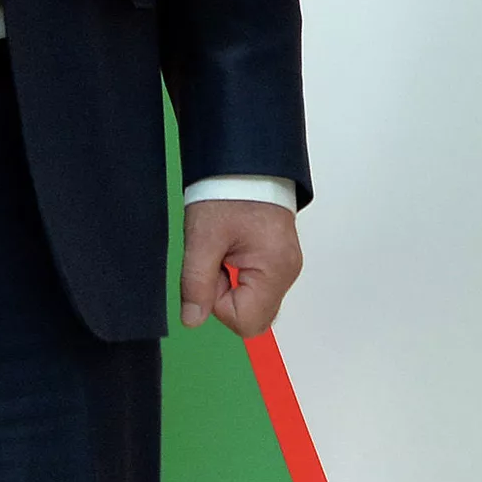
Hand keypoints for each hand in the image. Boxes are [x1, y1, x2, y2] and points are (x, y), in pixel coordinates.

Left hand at [181, 199, 302, 337]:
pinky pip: (258, 286)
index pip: (245, 321)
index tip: (211, 270)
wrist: (245, 160)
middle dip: (226, 298)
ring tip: (224, 251)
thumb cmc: (229, 191)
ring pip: (254, 302)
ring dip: (232, 286)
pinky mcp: (280, 259)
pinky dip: (240, 276)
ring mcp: (286, 265)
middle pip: (253, 316)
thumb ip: (196, 283)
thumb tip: (193, 319)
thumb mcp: (203, 238)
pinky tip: (233, 250)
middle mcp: (288, 271)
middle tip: (217, 261)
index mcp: (275, 268)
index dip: (218, 303)